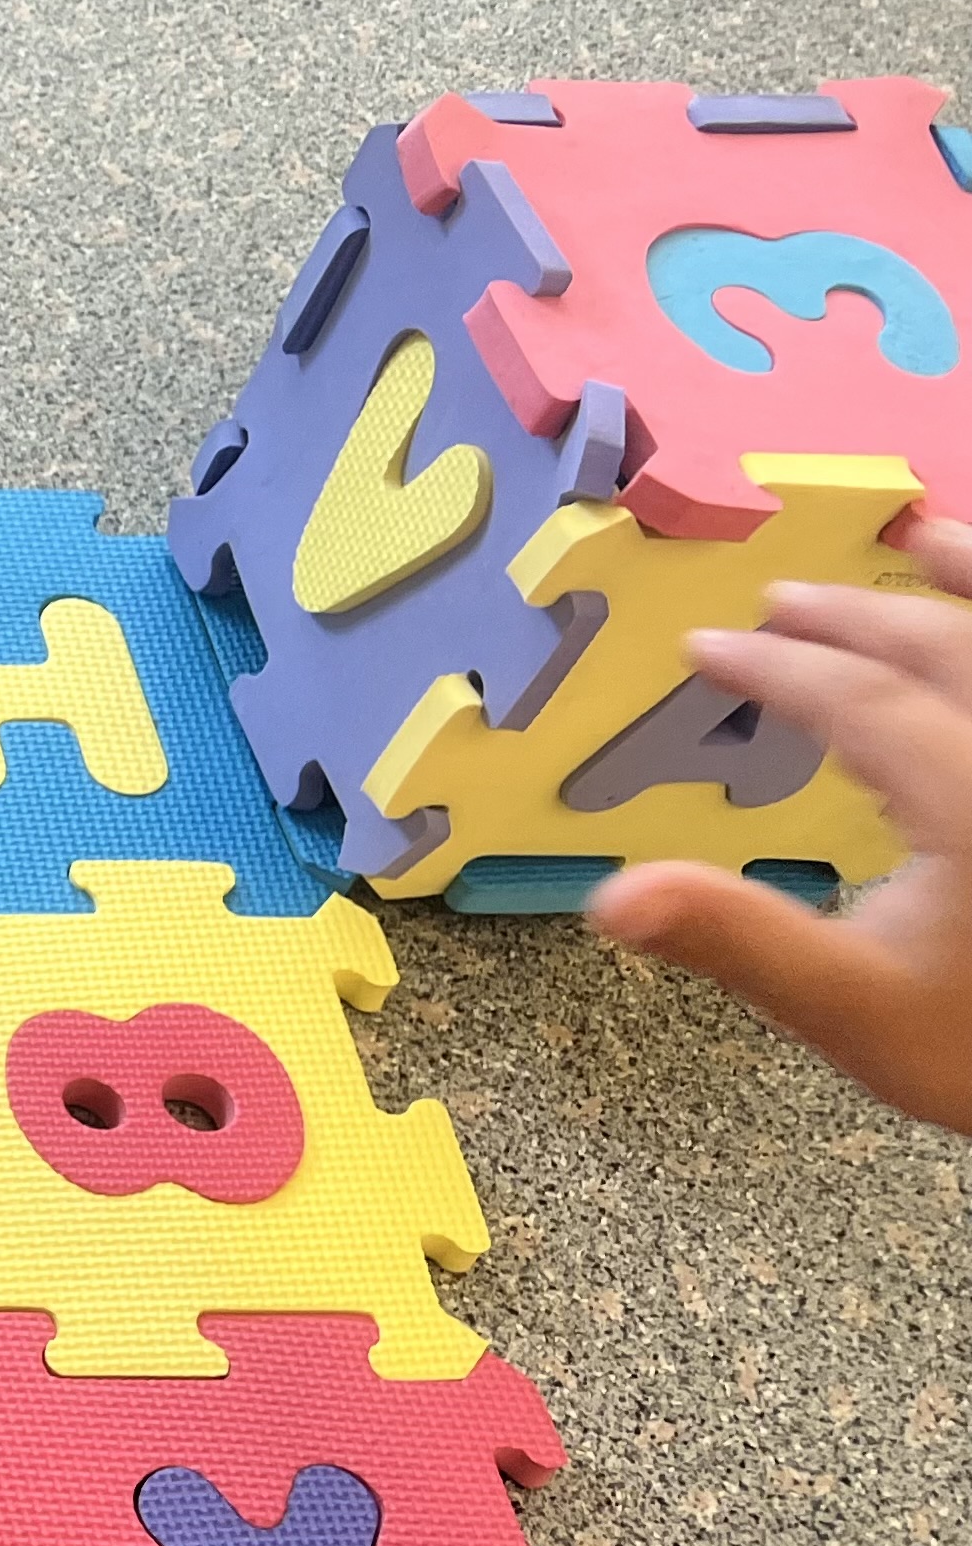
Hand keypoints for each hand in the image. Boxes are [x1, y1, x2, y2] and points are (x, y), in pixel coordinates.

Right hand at [588, 515, 971, 1133]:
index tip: (708, 648)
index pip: (862, 702)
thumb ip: (738, 938)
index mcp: (967, 801)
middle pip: (944, 652)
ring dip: (971, 586)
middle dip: (857, 618)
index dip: (778, 669)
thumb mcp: (852, 1008)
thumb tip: (609, 898)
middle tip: (779, 603)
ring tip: (928, 537)